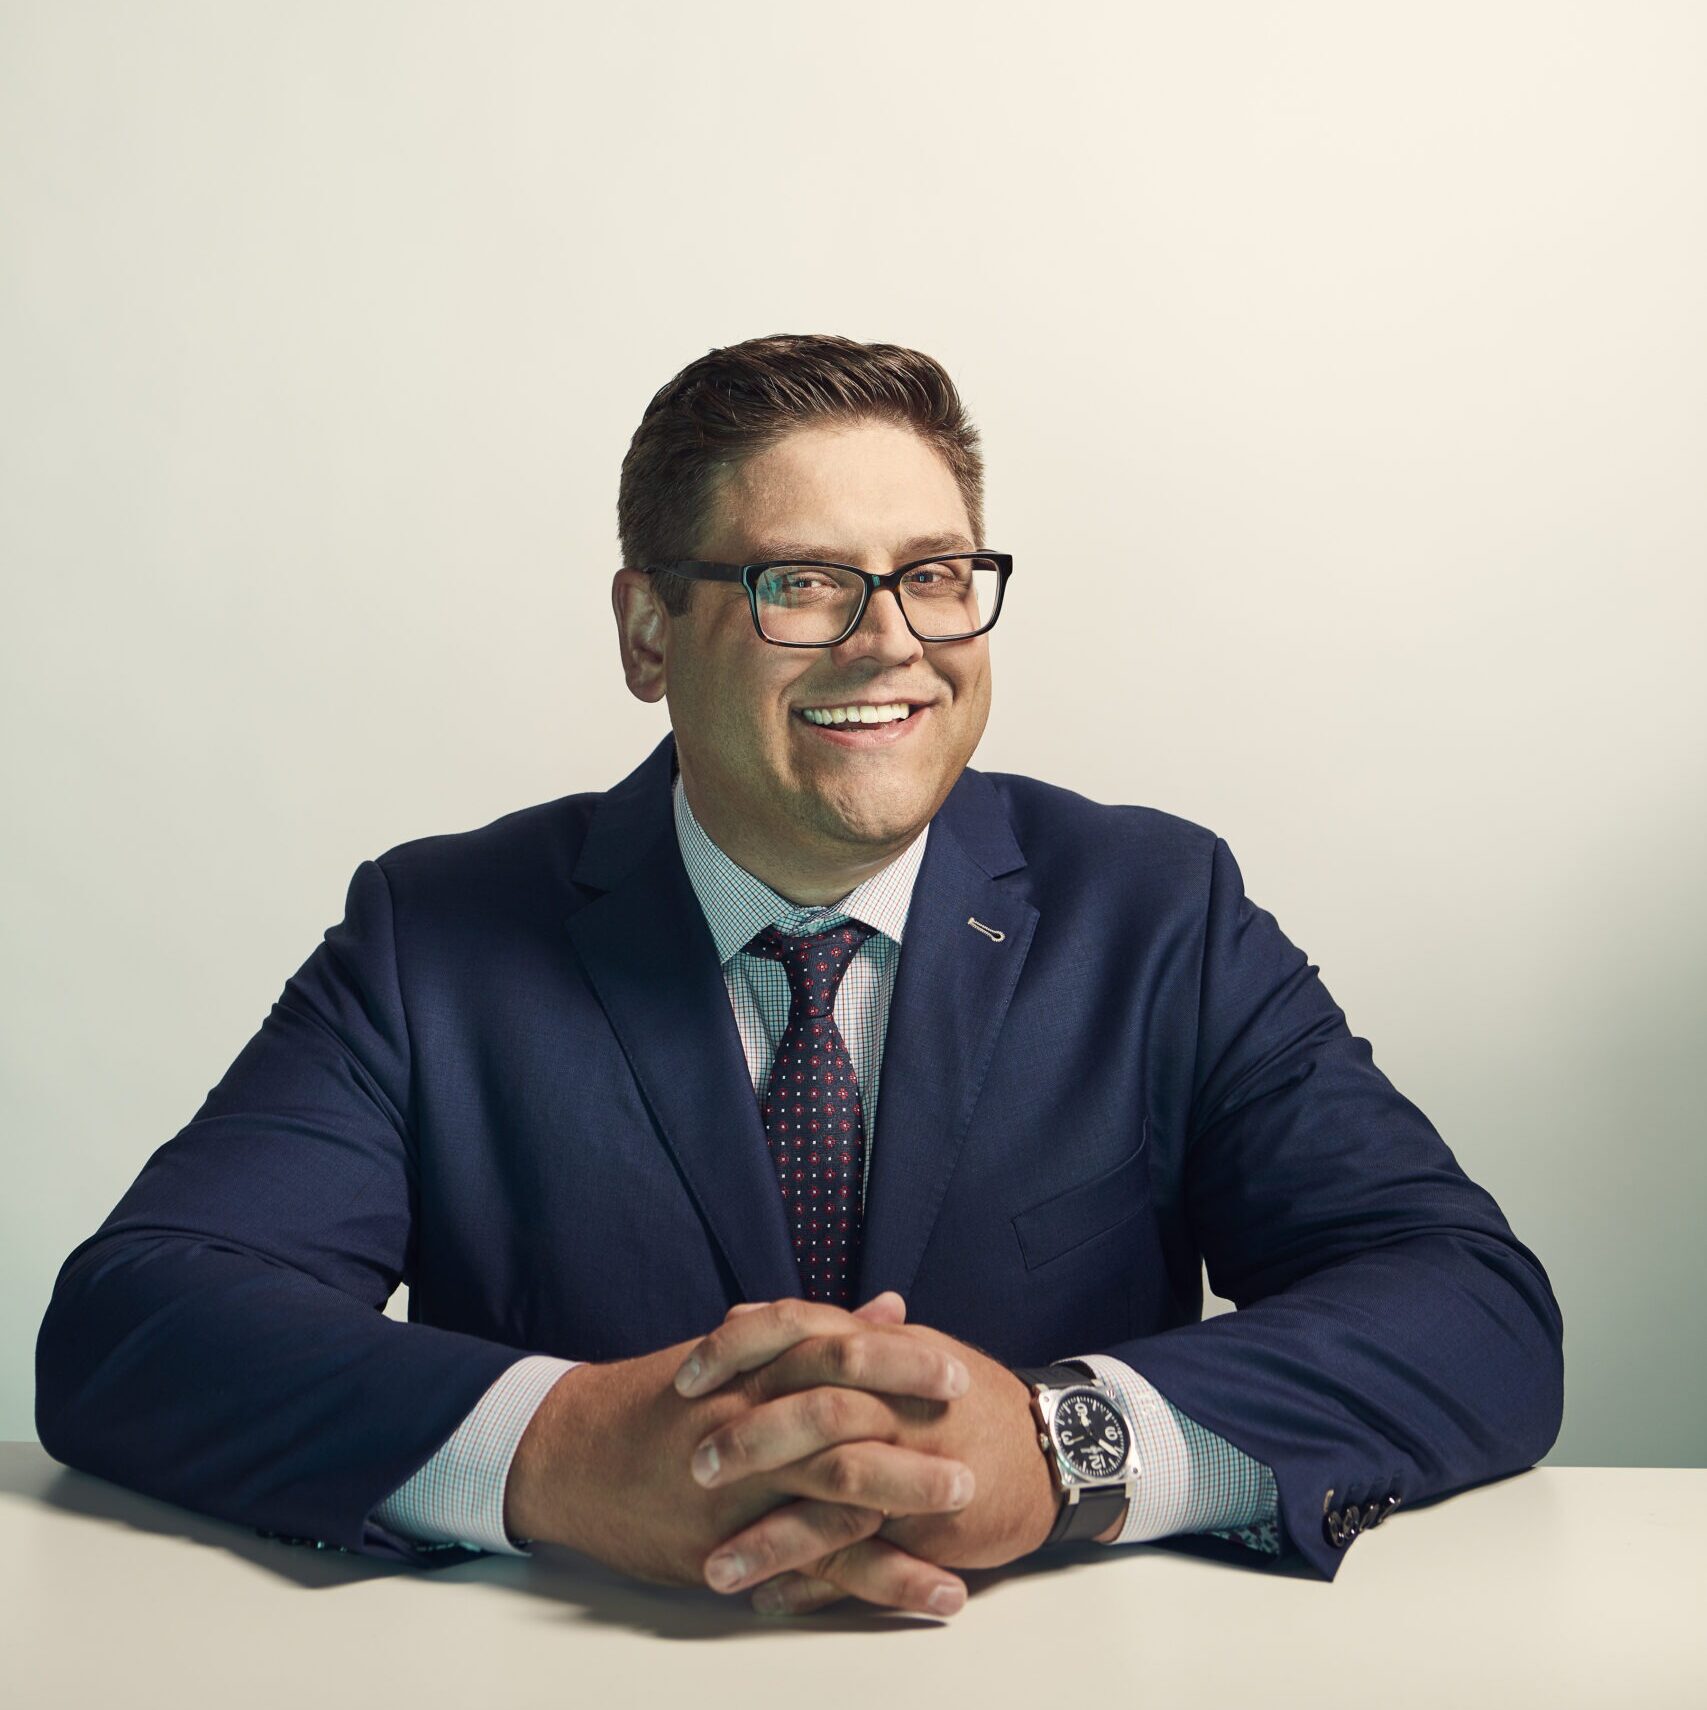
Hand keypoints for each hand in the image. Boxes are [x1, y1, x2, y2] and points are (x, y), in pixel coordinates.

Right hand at [502, 1291, 975, 1601]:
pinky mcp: (724, 1544)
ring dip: (907, 1510)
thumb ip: (819, 1332)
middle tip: (973, 1455)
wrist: (570, 1452)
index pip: (837, 1351)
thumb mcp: (733, 1354)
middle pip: (843, 1419)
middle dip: (912, 1439)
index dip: (900, 1364)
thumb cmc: (660, 1398)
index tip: (956, 1375)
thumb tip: (892, 1307)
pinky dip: (876, 1579)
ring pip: (832, 1493)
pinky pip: (810, 1563)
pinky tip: (928, 1592)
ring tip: (967, 1527)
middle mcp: (747, 1418)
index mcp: (754, 1364)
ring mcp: (735, 1485)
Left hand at [676, 1304, 1065, 1614]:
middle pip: (810, 1410)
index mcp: (878, 1348)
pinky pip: (863, 1557)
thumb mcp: (897, 1349)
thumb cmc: (963, 1397)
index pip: (795, 1329)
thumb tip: (748, 1314)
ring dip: (768, 1538)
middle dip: (747, 1443)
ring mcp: (914, 1461)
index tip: (684, 1377)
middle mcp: (893, 1397)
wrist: (1052, 1449)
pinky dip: (813, 1583)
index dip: (735, 1350)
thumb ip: (816, 1334)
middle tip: (693, 1469)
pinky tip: (771, 1601)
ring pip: (831, 1496)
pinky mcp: (930, 1522)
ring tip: (714, 1568)